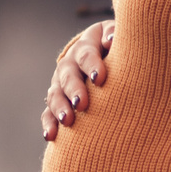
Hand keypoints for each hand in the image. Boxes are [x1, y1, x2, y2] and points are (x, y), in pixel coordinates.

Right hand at [41, 19, 115, 141]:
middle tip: (81, 104)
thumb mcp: (122, 37)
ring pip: (55, 93)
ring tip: (67, 121)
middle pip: (67, 74)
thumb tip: (111, 41)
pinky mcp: (58, 99)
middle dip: (73, 89)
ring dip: (59, 107)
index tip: (99, 79)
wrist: (110, 54)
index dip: (91, 65)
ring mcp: (61, 81)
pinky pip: (48, 111)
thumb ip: (117, 36)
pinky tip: (50, 135)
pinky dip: (48, 122)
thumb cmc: (122, 47)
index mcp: (86, 44)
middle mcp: (70, 62)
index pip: (86, 53)